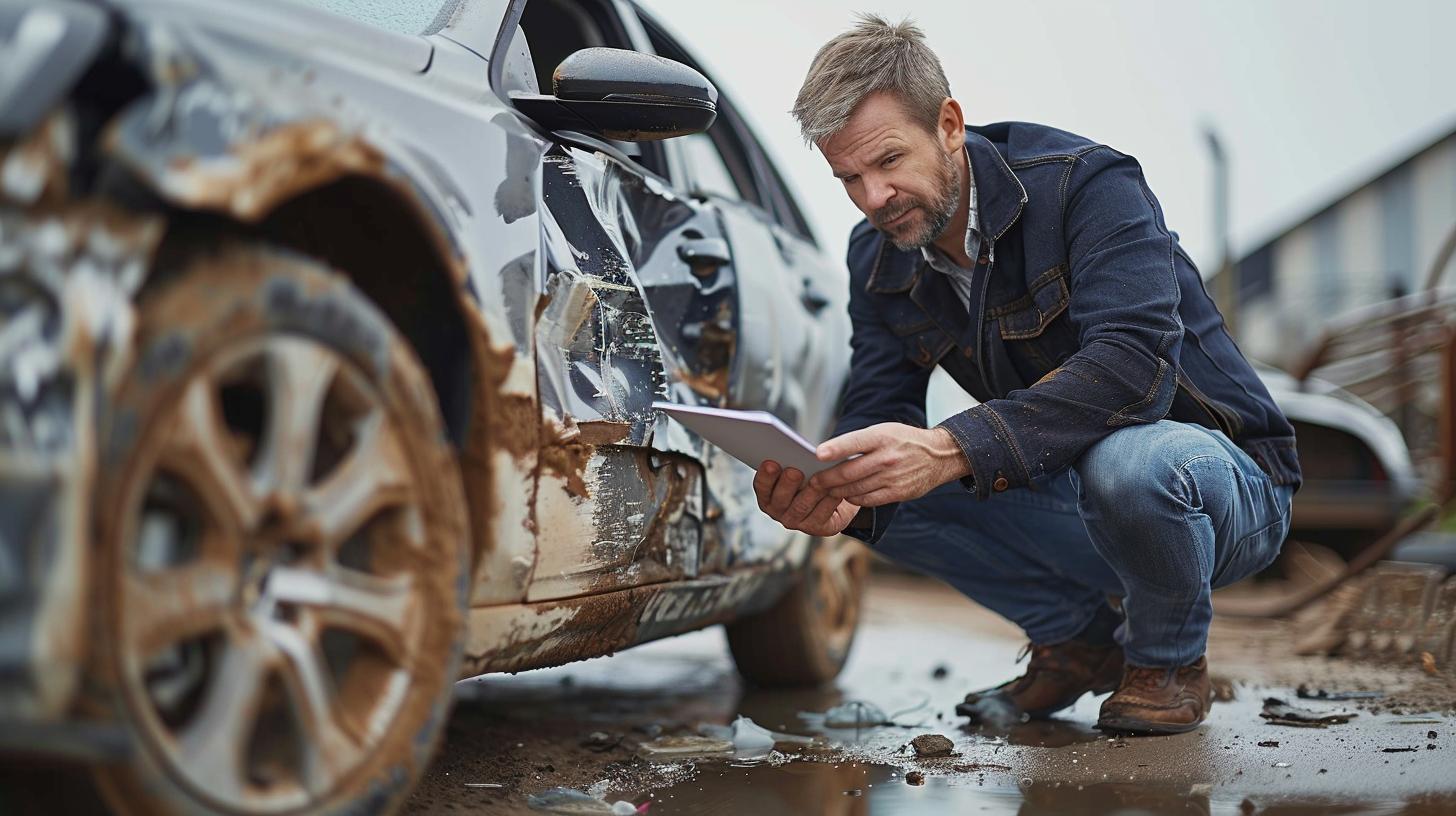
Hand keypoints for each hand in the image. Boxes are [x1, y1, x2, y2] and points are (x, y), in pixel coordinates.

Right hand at [752, 460, 862, 535]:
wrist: (836, 499)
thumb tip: (790, 449)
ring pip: (802, 507)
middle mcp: (779, 511)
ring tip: (818, 479)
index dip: (765, 476)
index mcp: (768, 495)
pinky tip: (835, 489)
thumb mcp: (799, 467)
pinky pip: (822, 513)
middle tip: (794, 471)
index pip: (761, 487)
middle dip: (787, 484)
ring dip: (810, 492)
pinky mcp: (817, 528)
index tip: (770, 463)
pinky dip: (829, 500)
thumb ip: (791, 461)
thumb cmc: (811, 476)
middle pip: (780, 499)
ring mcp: (797, 521)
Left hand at [809, 422, 969, 506]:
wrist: (939, 456)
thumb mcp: (884, 431)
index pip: (853, 442)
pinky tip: (846, 495)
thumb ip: (859, 442)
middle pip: (848, 472)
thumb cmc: (904, 441)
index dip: (834, 449)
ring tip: (824, 490)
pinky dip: (853, 498)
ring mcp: (893, 477)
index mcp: (882, 437)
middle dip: (826, 479)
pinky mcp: (897, 493)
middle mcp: (887, 457)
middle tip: (813, 482)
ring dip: (836, 491)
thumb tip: (829, 454)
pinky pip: (867, 500)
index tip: (816, 454)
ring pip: (855, 488)